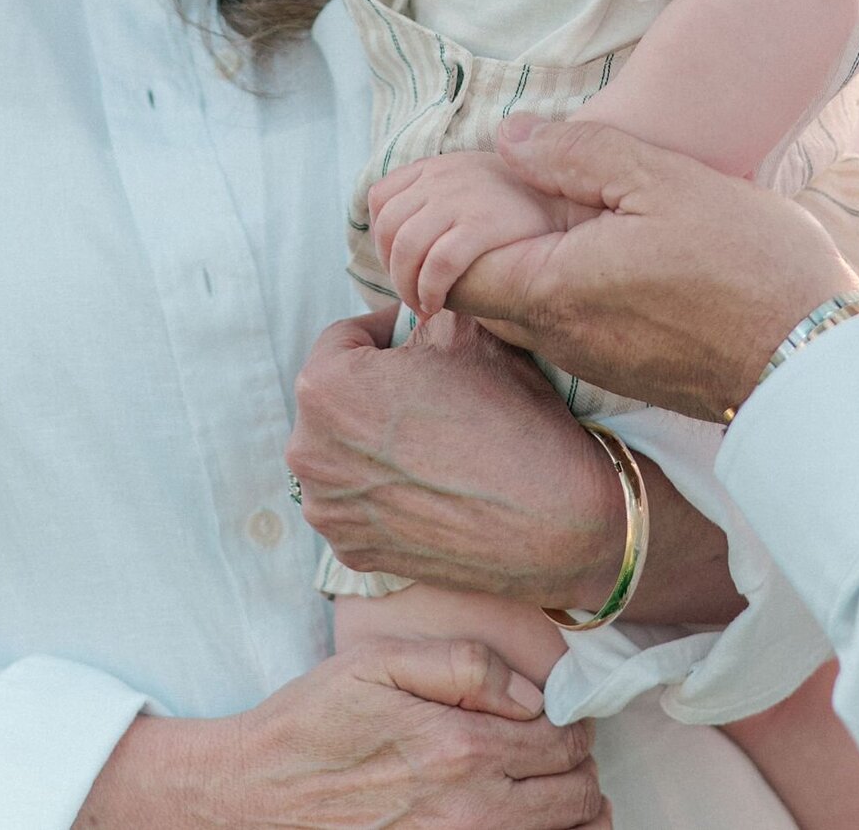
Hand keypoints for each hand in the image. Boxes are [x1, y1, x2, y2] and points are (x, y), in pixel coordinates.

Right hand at [74, 641, 605, 828]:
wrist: (257, 794)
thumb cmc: (313, 722)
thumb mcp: (379, 664)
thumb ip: (462, 665)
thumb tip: (528, 689)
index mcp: (461, 747)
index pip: (561, 740)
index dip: (572, 724)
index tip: (562, 715)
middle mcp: (470, 809)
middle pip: (572, 795)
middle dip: (578, 768)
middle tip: (561, 751)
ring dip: (572, 811)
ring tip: (558, 789)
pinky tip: (529, 820)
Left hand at [287, 309, 623, 610]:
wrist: (552, 523)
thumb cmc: (508, 417)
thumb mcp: (465, 329)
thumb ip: (420, 309)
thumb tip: (411, 308)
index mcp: (325, 385)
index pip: (346, 336)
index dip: (390, 331)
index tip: (423, 340)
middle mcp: (307, 450)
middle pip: (339, 397)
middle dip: (378, 386)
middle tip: (432, 389)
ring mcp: (326, 509)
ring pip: (344, 450)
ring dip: (377, 438)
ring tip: (433, 438)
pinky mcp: (350, 551)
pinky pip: (358, 501)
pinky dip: (385, 488)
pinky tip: (431, 483)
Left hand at [370, 152, 581, 316]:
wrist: (571, 204)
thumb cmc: (519, 207)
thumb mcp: (473, 185)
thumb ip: (438, 198)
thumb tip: (401, 237)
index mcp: (437, 166)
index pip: (381, 198)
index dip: (381, 238)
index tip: (401, 266)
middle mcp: (443, 176)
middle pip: (387, 228)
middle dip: (392, 270)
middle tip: (411, 296)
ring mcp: (461, 198)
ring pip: (405, 248)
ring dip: (406, 286)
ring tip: (423, 307)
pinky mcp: (483, 224)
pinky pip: (437, 263)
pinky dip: (428, 289)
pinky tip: (437, 305)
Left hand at [446, 117, 856, 419]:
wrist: (817, 360)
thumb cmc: (747, 263)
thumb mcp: (664, 180)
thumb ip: (579, 154)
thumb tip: (508, 138)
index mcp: (552, 293)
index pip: (447, 272)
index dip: (435, 227)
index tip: (464, 184)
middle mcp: (560, 340)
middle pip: (479, 293)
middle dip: (475, 240)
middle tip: (506, 185)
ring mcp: (594, 363)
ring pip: (523, 310)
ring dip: (522, 261)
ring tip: (558, 207)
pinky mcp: (628, 372)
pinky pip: (566, 326)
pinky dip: (560, 285)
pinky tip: (604, 247)